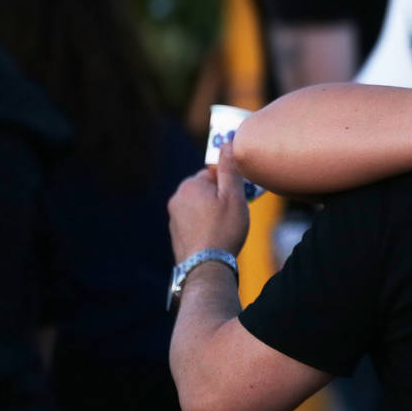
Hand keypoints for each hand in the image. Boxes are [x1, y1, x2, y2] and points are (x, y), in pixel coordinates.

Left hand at [169, 142, 249, 263]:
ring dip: (211, 211)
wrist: (206, 267)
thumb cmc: (224, 229)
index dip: (228, 185)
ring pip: (199, 205)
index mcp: (190, 185)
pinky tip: (215, 237)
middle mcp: (177, 197)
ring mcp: (173, 216)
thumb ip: (229, 169)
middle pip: (204, 188)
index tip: (238, 198)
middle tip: (234, 213)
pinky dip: (204, 224)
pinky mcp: (175, 232)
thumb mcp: (234, 196)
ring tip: (225, 227)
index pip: (212, 174)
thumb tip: (226, 143)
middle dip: (219, 197)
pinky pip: (193, 220)